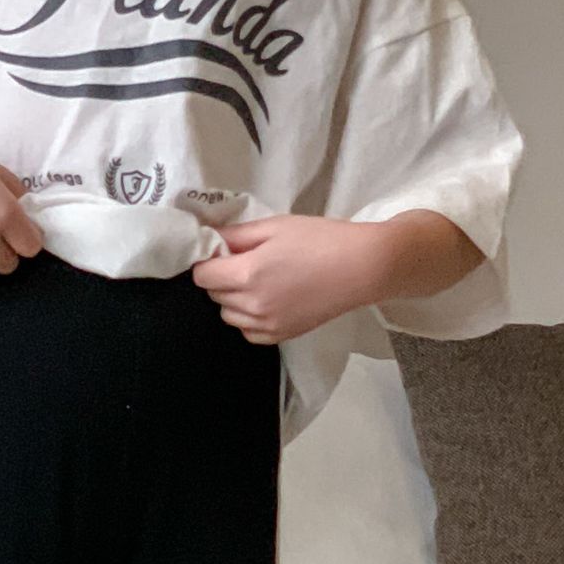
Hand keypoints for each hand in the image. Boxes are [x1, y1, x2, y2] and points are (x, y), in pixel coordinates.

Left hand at [190, 214, 389, 343]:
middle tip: (245, 262)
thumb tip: (210, 240)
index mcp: (248, 274)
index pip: (203, 276)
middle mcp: (252, 305)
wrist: (360, 268)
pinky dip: (248, 318)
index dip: (208, 262)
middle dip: (222, 278)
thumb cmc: (320, 240)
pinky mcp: (279, 336)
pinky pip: (247, 331)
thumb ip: (238, 235)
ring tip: (258, 281)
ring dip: (233, 299)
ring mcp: (265, 325)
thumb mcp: (275, 226)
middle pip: (214, 295)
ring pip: (229, 316)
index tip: (221, 253)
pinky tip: (266, 301)